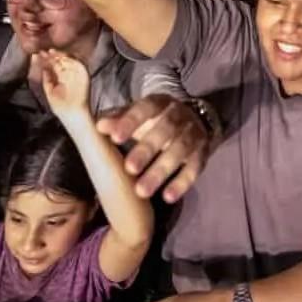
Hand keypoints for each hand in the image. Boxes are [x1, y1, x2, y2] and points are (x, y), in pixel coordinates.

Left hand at [38, 49, 91, 119]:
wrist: (72, 116)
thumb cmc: (62, 108)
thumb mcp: (50, 91)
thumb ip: (47, 79)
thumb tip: (42, 67)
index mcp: (62, 78)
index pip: (54, 65)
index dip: (46, 59)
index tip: (37, 54)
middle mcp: (70, 74)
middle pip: (61, 60)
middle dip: (52, 55)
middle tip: (44, 52)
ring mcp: (77, 74)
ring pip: (70, 60)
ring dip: (61, 55)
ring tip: (51, 53)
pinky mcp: (85, 75)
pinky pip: (79, 64)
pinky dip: (71, 60)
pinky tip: (61, 58)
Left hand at [96, 94, 210, 202]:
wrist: (196, 121)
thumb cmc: (155, 121)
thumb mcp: (137, 116)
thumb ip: (118, 120)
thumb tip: (99, 126)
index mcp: (159, 103)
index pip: (145, 108)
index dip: (131, 122)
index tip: (115, 138)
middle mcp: (178, 116)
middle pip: (165, 130)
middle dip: (147, 150)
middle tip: (129, 169)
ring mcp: (193, 134)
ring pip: (180, 151)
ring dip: (161, 171)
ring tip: (142, 192)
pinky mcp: (202, 153)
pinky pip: (194, 168)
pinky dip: (182, 183)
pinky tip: (168, 197)